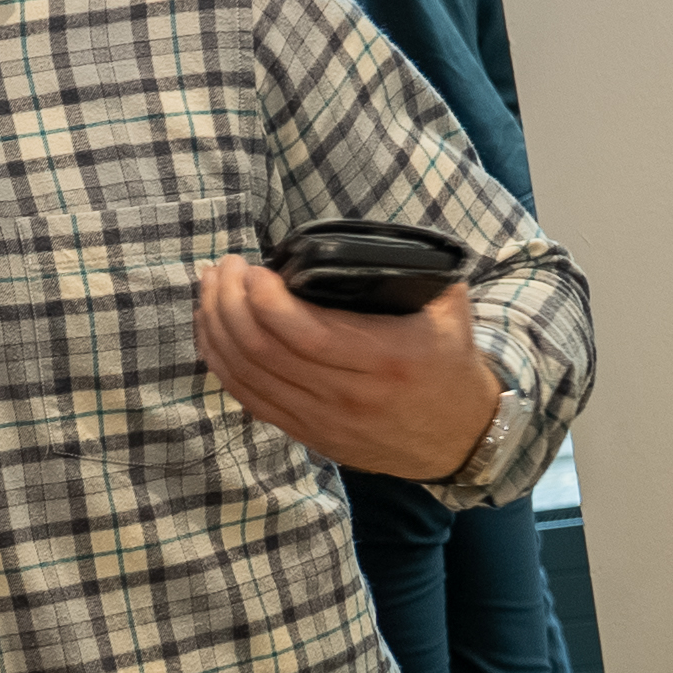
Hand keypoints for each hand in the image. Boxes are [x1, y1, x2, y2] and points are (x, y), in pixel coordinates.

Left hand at [195, 256, 501, 480]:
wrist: (461, 437)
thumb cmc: (451, 362)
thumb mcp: (450, 308)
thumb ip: (415, 267)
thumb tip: (367, 234)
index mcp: (385, 357)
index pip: (301, 331)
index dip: (262, 297)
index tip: (251, 268)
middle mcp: (349, 394)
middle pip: (263, 350)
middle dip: (228, 302)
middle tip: (224, 268)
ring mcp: (323, 421)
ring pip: (246, 376)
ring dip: (216, 328)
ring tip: (210, 289)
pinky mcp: (307, 435)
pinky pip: (248, 399)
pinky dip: (221, 364)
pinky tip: (211, 331)